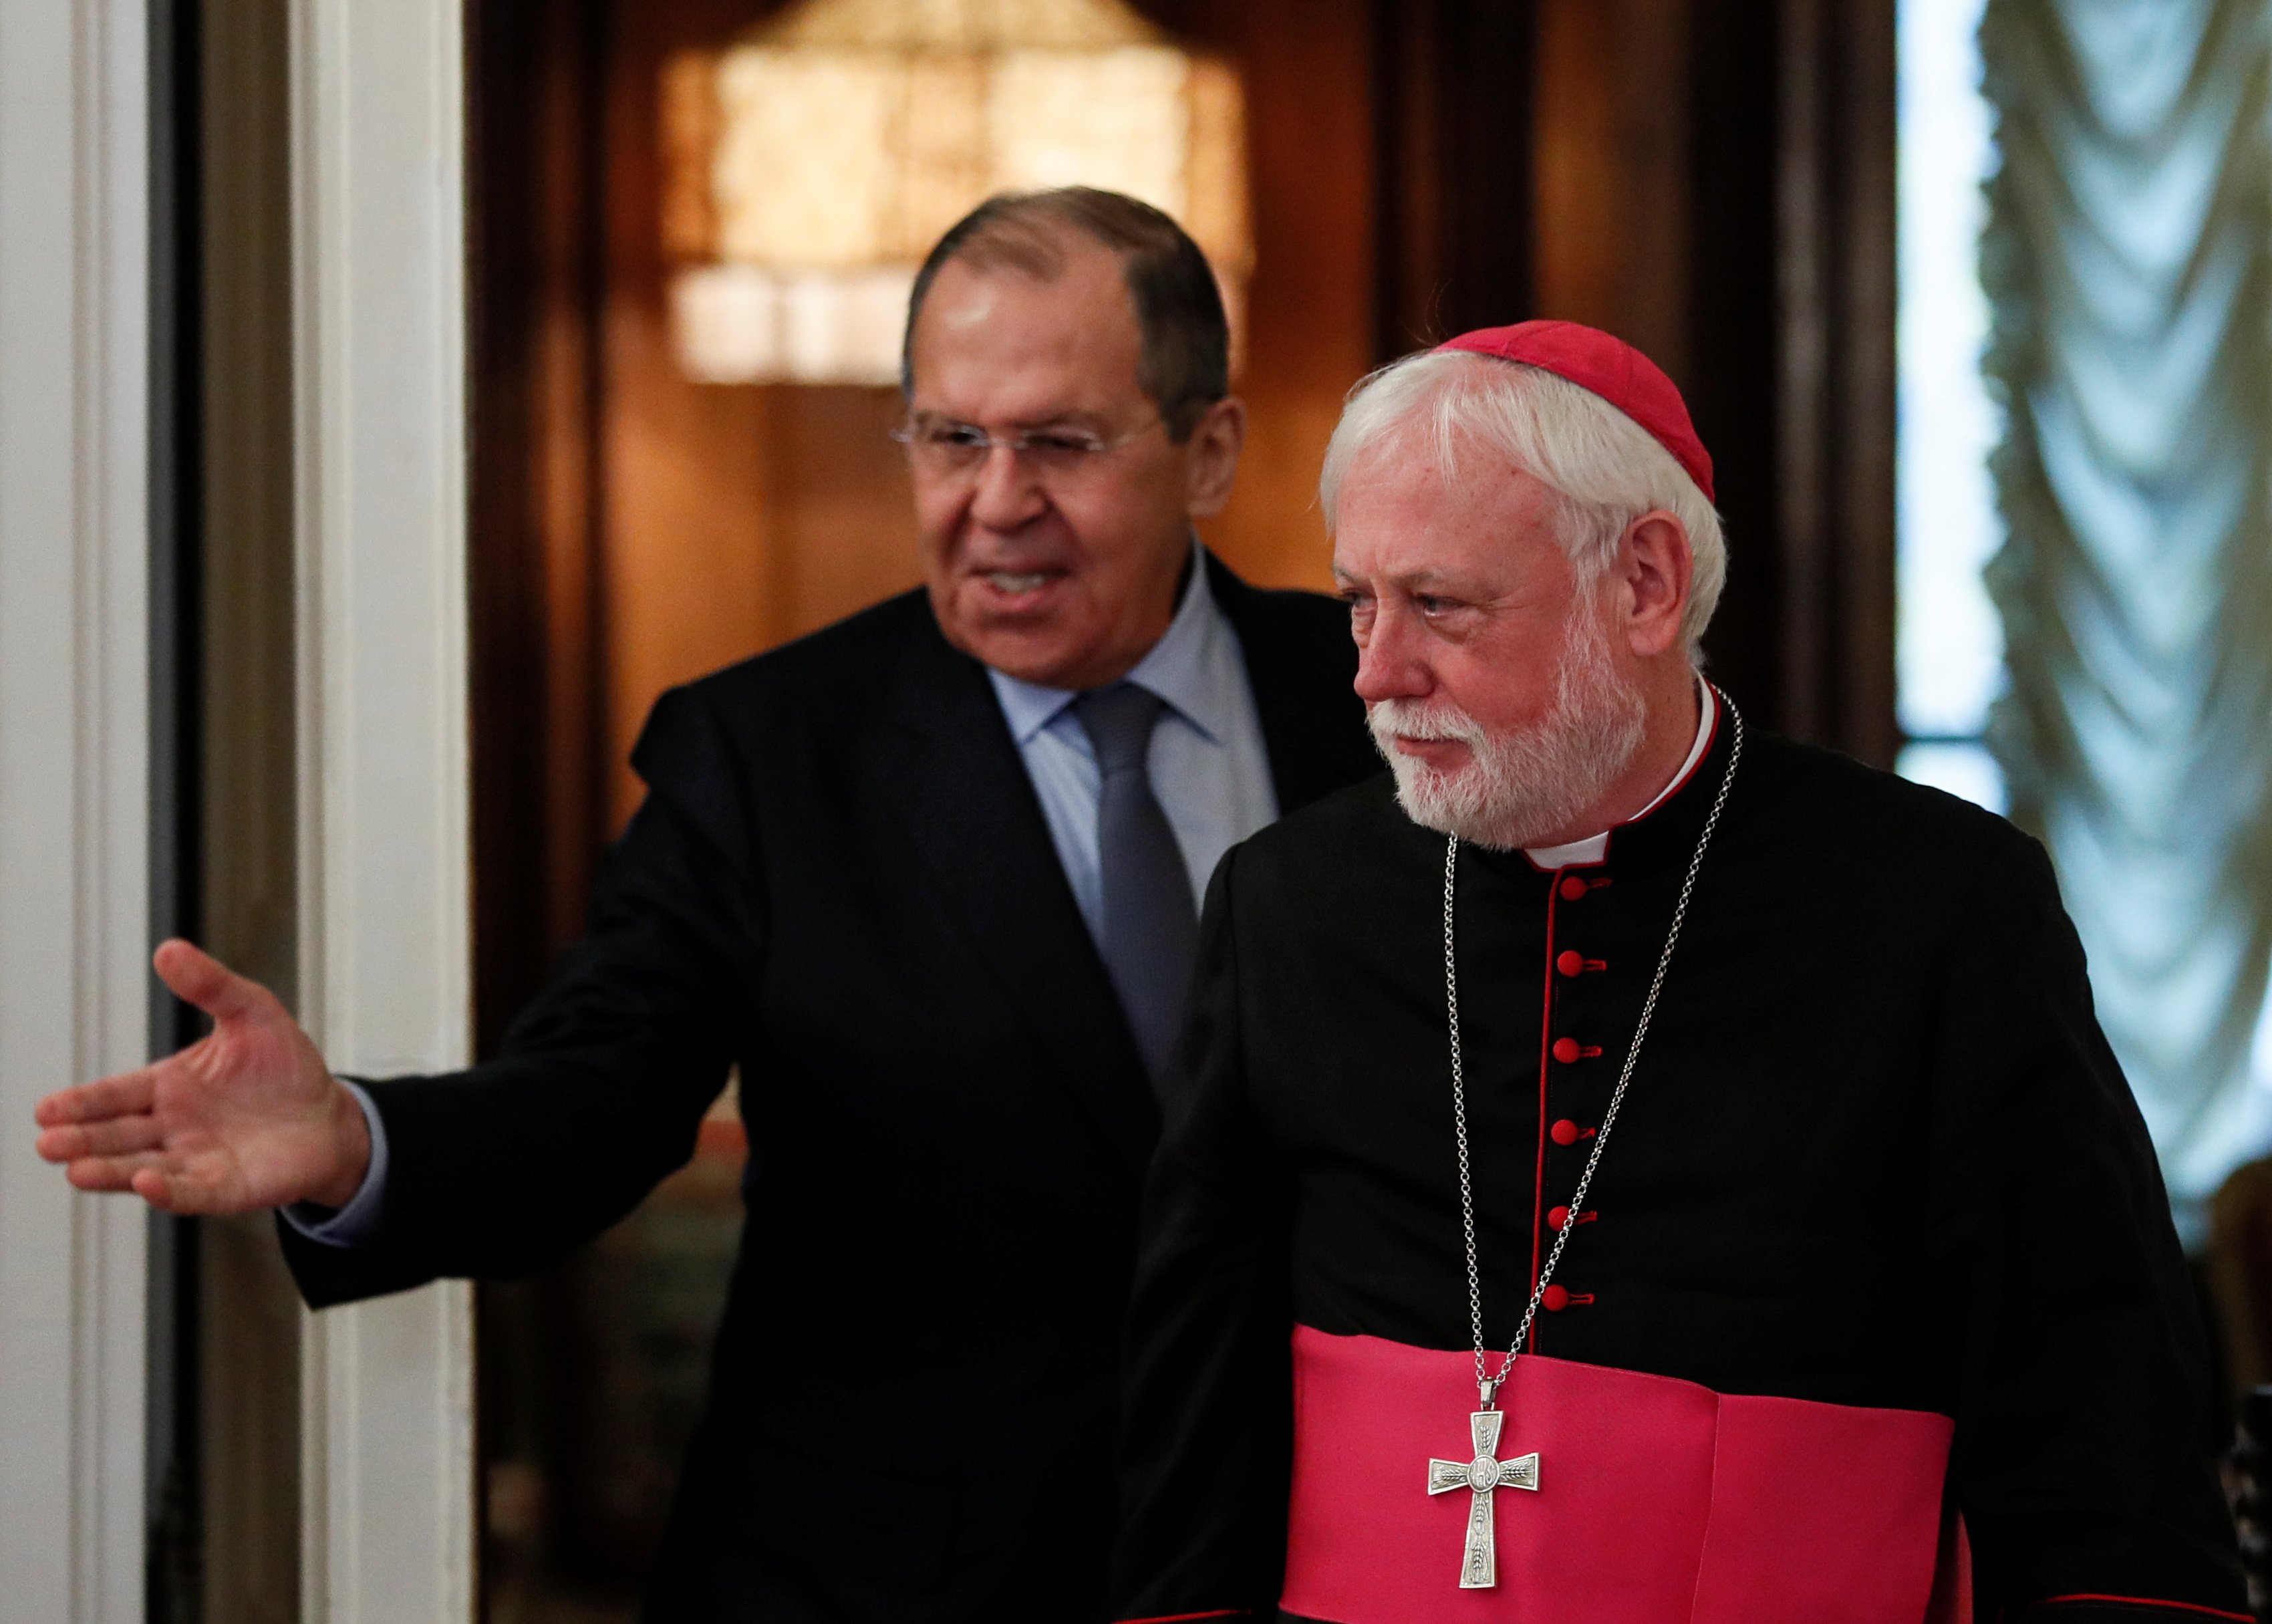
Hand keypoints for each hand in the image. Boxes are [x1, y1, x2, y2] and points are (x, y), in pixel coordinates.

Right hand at [33, 939, 370, 1213]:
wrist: (330, 1117)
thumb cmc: (284, 1066)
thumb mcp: (253, 1012)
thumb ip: (211, 985)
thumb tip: (168, 949)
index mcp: (168, 1086)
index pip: (115, 1095)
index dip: (82, 1103)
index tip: (47, 1109)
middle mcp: (172, 1127)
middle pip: (117, 1135)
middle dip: (83, 1139)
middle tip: (49, 1143)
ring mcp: (195, 1160)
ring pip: (141, 1167)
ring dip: (110, 1170)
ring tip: (77, 1170)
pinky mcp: (225, 1188)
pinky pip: (191, 1192)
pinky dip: (168, 1191)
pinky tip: (146, 1183)